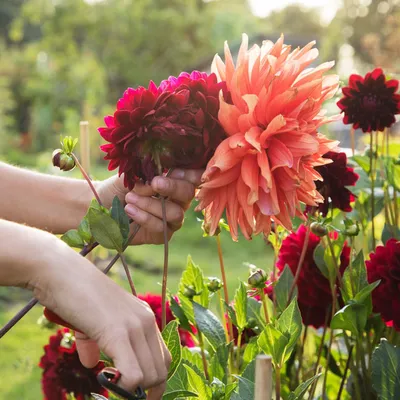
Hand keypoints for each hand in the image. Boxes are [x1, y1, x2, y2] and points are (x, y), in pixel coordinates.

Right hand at [33, 237, 170, 398]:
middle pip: (161, 371)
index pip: (163, 358)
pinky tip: (104, 379)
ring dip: (133, 391)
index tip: (132, 391)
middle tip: (121, 394)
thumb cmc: (74, 295)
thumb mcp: (91, 322)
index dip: (151, 381)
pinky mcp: (118, 333)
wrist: (61, 272)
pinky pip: (133, 375)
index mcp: (143, 318)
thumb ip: (95, 343)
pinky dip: (123, 387)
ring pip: (151, 376)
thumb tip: (92, 364)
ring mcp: (135, 326)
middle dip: (145, 391)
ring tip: (110, 385)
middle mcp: (146, 321)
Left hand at [97, 169, 202, 244]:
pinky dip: (144, 218)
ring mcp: (171, 219)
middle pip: (188, 194)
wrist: (102, 205)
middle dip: (173, 188)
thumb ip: (145, 177)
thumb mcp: (131, 177)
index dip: (189, 174)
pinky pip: (161, 227)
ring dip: (151, 204)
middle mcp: (178, 200)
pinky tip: (130, 210)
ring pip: (175, 213)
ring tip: (130, 198)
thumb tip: (154, 183)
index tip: (174, 170)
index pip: (193, 176)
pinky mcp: (162, 235)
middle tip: (155, 183)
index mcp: (174, 181)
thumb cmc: (119, 187)